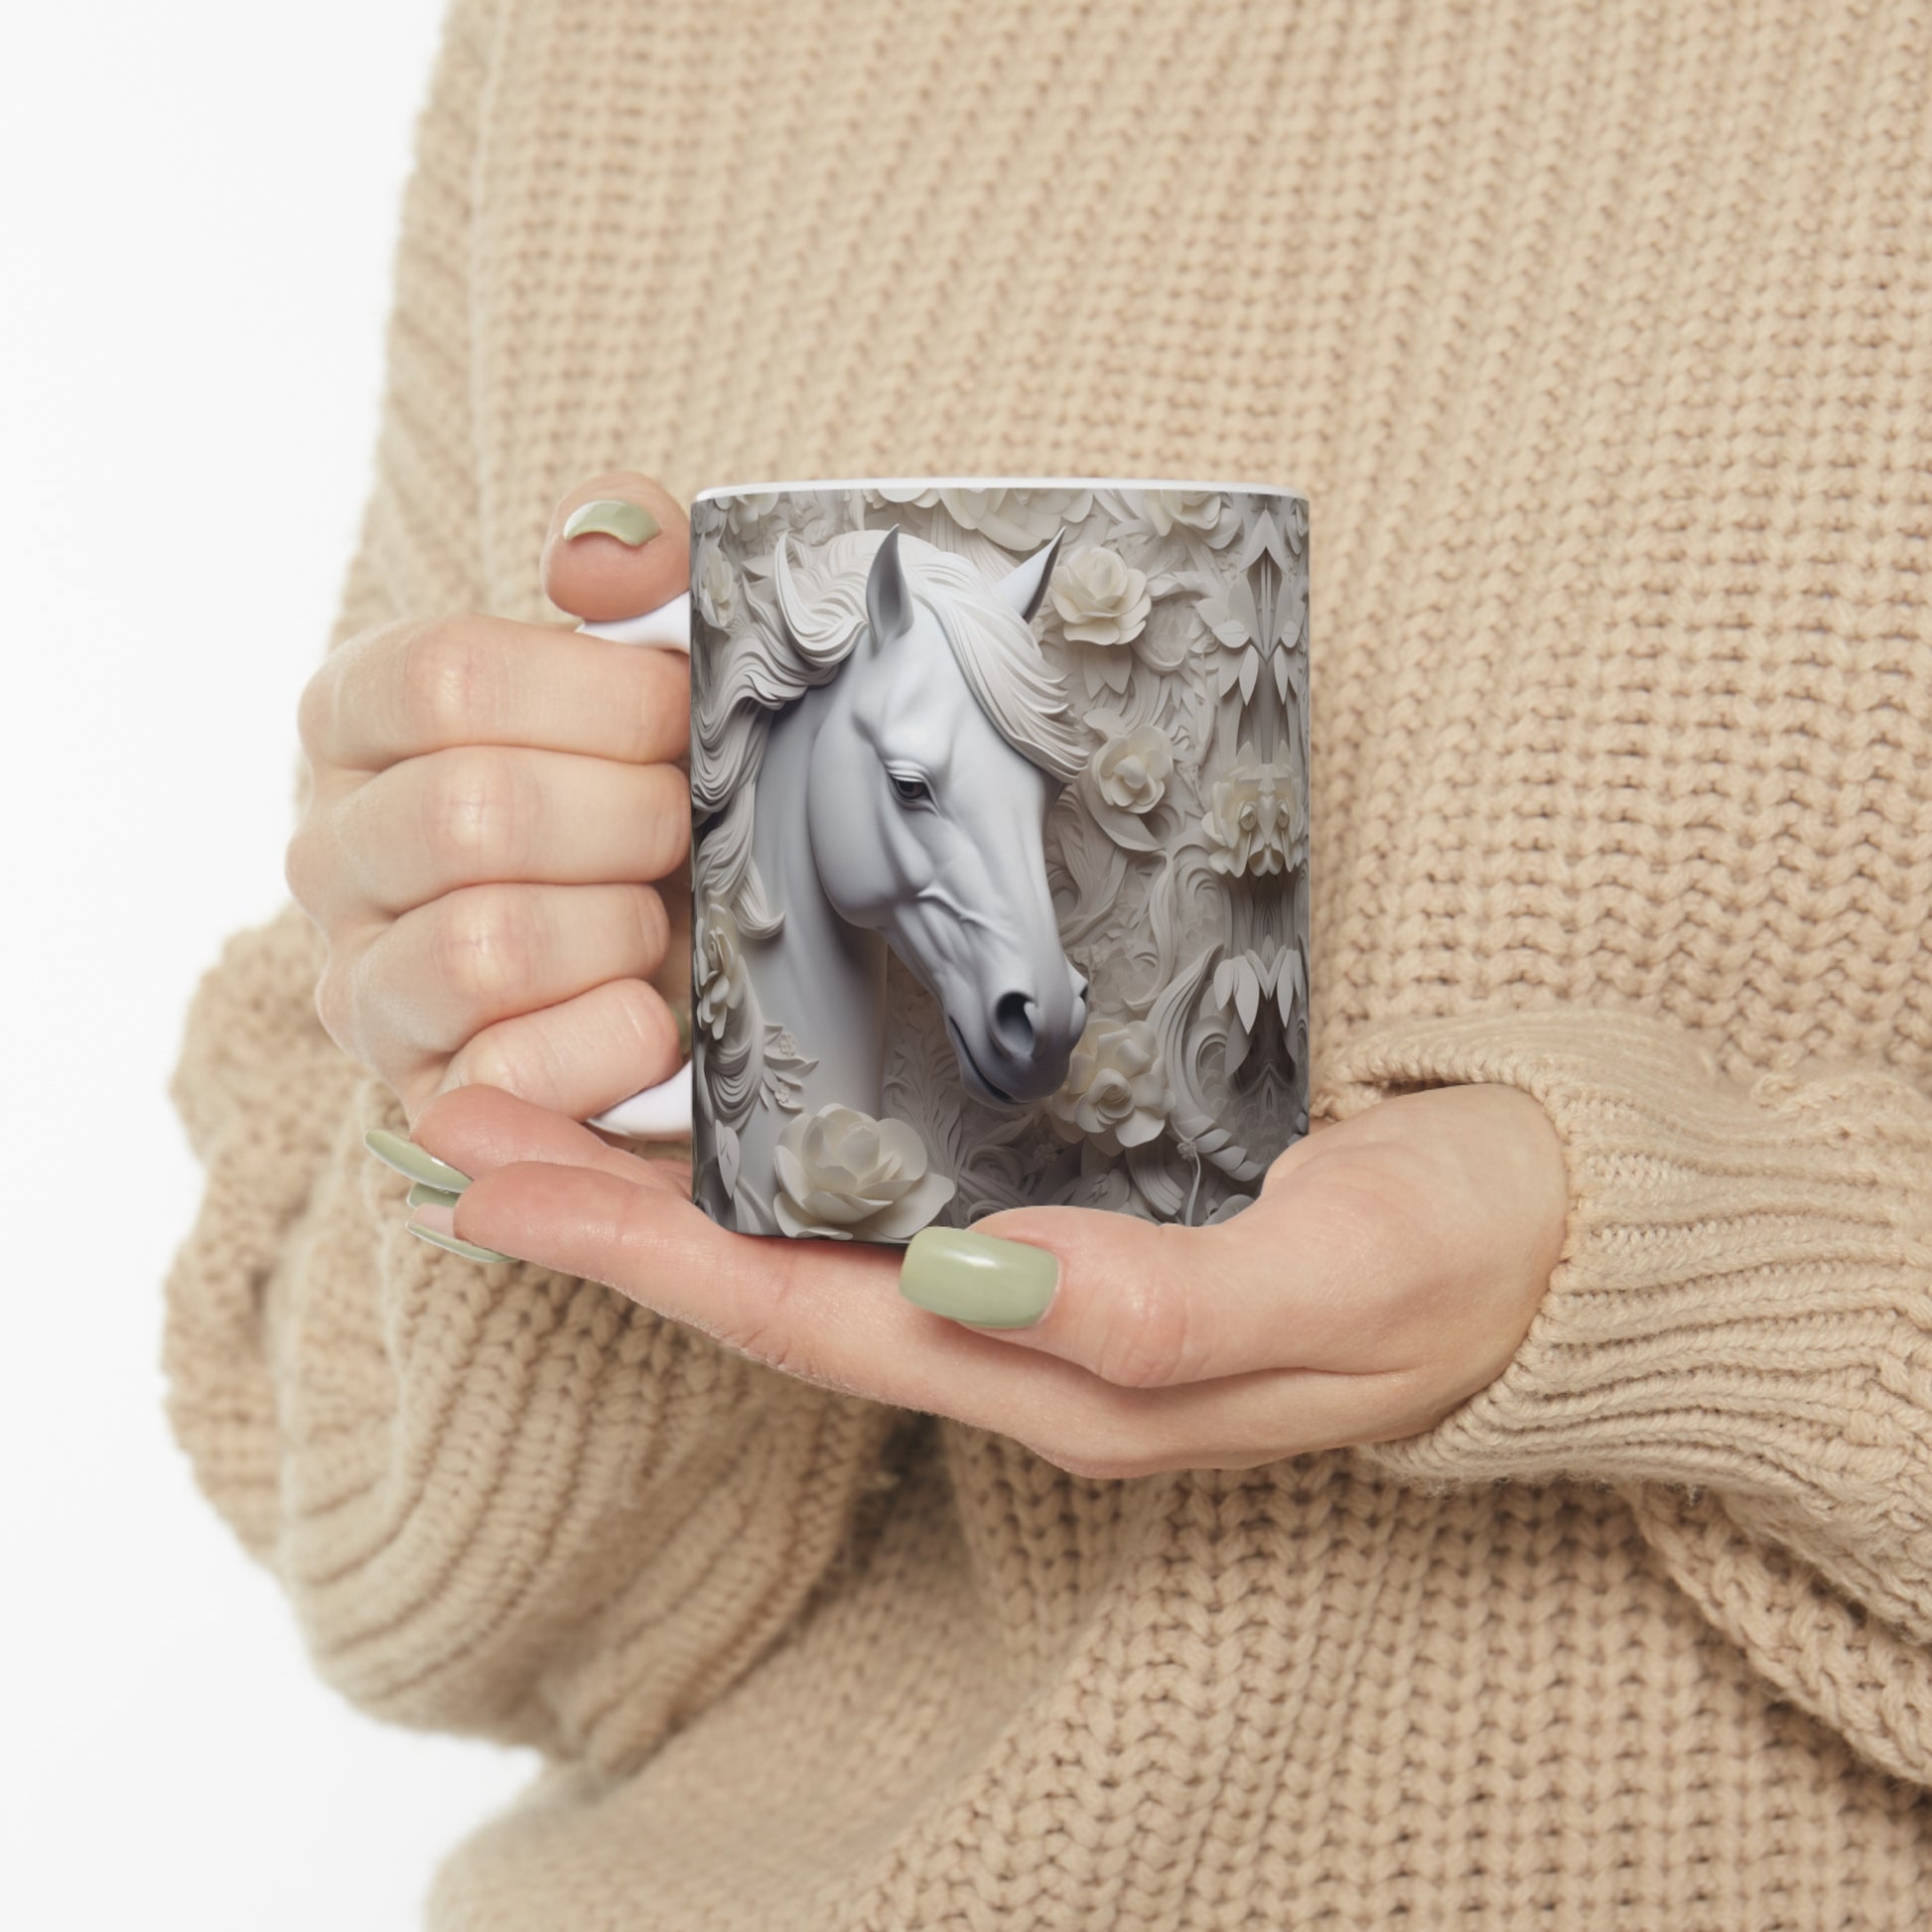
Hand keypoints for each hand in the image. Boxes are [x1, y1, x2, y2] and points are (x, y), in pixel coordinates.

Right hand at [288, 474, 693, 1126]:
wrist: (689, 948)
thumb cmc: (656, 788)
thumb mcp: (659, 659)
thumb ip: (636, 564)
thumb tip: (594, 557)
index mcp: (361, 717)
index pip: (445, 678)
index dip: (602, 698)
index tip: (682, 717)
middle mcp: (330, 850)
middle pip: (472, 814)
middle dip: (631, 820)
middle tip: (688, 827)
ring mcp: (363, 985)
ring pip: (483, 946)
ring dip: (620, 929)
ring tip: (660, 920)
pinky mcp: (423, 1098)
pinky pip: (508, 1074)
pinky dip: (613, 1040)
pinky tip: (656, 1015)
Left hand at [396, 1081, 1568, 1476]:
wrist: (1551, 1241)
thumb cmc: (1456, 1253)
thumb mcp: (1341, 1276)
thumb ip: (1166, 1300)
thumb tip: (977, 1279)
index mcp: (1067, 1371)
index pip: (809, 1320)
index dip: (642, 1257)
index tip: (496, 1181)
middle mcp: (1024, 1342)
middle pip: (771, 1291)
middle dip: (605, 1218)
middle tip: (454, 1125)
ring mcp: (1040, 1287)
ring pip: (811, 1251)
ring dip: (668, 1189)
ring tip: (538, 1111)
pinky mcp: (1072, 1220)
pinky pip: (886, 1204)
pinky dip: (777, 1159)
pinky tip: (728, 1105)